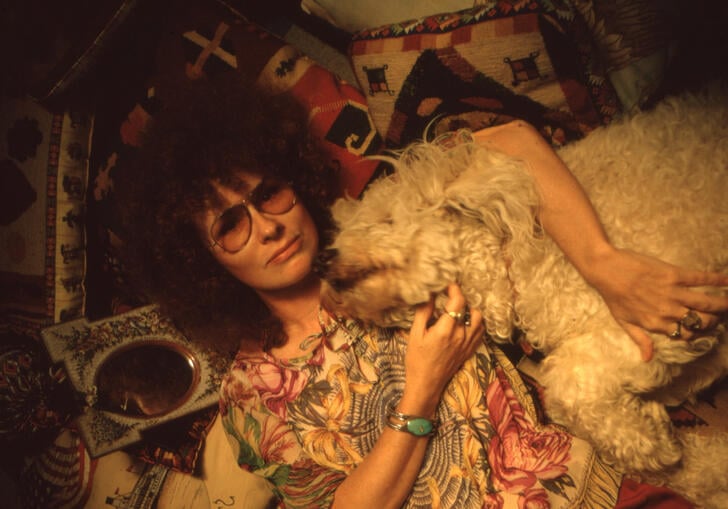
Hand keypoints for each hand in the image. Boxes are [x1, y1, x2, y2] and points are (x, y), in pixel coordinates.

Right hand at [400, 284, 483, 414]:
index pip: (458, 301)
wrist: (426, 384)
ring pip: (478, 318)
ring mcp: (468, 343)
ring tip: (457, 309)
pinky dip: (475, 322)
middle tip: (447, 297)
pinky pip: (480, 331)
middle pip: (469, 307)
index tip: (446, 285)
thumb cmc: (417, 360)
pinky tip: (464, 322)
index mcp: (446, 330)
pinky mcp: (470, 350)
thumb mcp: (415, 334)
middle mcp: (461, 336)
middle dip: (459, 298)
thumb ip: (424, 312)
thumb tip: (430, 295)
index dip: (453, 289)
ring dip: (469, 310)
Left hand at [587, 248, 727, 360]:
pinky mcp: (673, 274)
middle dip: (714, 320)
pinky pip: (700, 279)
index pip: (687, 335)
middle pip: (701, 321)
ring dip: (722, 304)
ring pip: (706, 302)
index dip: (699, 333)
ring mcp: (672, 292)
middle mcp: (667, 311)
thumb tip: (648, 359)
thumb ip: (639, 339)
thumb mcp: (623, 322)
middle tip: (719, 314)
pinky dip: (717, 279)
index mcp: (656, 324)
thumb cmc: (612, 296)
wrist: (605, 269)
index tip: (705, 327)